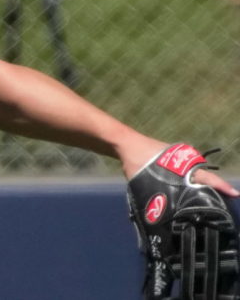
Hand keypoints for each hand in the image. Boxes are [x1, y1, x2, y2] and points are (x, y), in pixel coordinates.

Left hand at [123, 143, 239, 197]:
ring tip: (211, 203)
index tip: (235, 194)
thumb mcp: (146, 178)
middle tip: (223, 206)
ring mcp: (181, 160)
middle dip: (215, 190)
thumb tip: (162, 211)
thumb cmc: (135, 160)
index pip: (207, 177)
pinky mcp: (175, 161)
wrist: (126, 144)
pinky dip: (193, 182)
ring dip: (204, 187)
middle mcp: (186, 161)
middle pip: (206, 177)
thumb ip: (157, 192)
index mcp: (183, 164)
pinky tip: (193, 194)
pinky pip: (188, 173)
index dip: (221, 187)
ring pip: (198, 176)